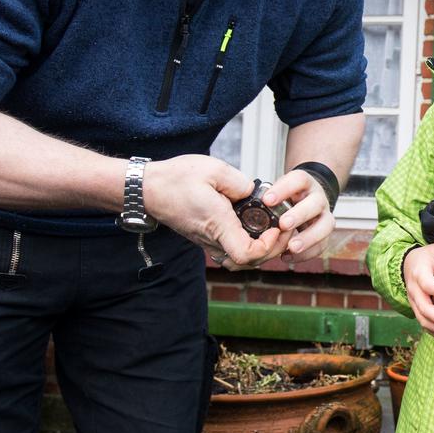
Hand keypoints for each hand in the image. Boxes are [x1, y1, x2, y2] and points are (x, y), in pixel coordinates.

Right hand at [142, 154, 279, 269]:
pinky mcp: (206, 240)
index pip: (247, 254)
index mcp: (217, 224)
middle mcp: (213, 240)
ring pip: (242, 262)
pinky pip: (232, 253)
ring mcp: (208, 243)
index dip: (269, 245)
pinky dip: (250, 247)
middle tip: (284, 226)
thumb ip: (241, 183)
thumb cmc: (177, 178)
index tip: (276, 226)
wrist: (149, 189)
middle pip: (250, 263)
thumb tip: (255, 195)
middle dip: (274, 248)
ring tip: (274, 228)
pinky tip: (257, 228)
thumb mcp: (214, 170)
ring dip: (263, 250)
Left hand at [269, 167, 336, 260]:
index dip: (284, 189)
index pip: (299, 180)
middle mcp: (318, 198)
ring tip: (291, 247)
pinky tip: (287, 257)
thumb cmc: (287, 197)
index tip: (267, 200)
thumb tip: (243, 205)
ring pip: (325, 226)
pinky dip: (306, 253)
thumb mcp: (278, 189)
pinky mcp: (325, 234)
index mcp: (305, 183)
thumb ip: (266, 197)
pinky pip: (321, 245)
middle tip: (283, 225)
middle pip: (315, 203)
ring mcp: (325, 215)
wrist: (307, 200)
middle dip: (299, 215)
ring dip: (308, 237)